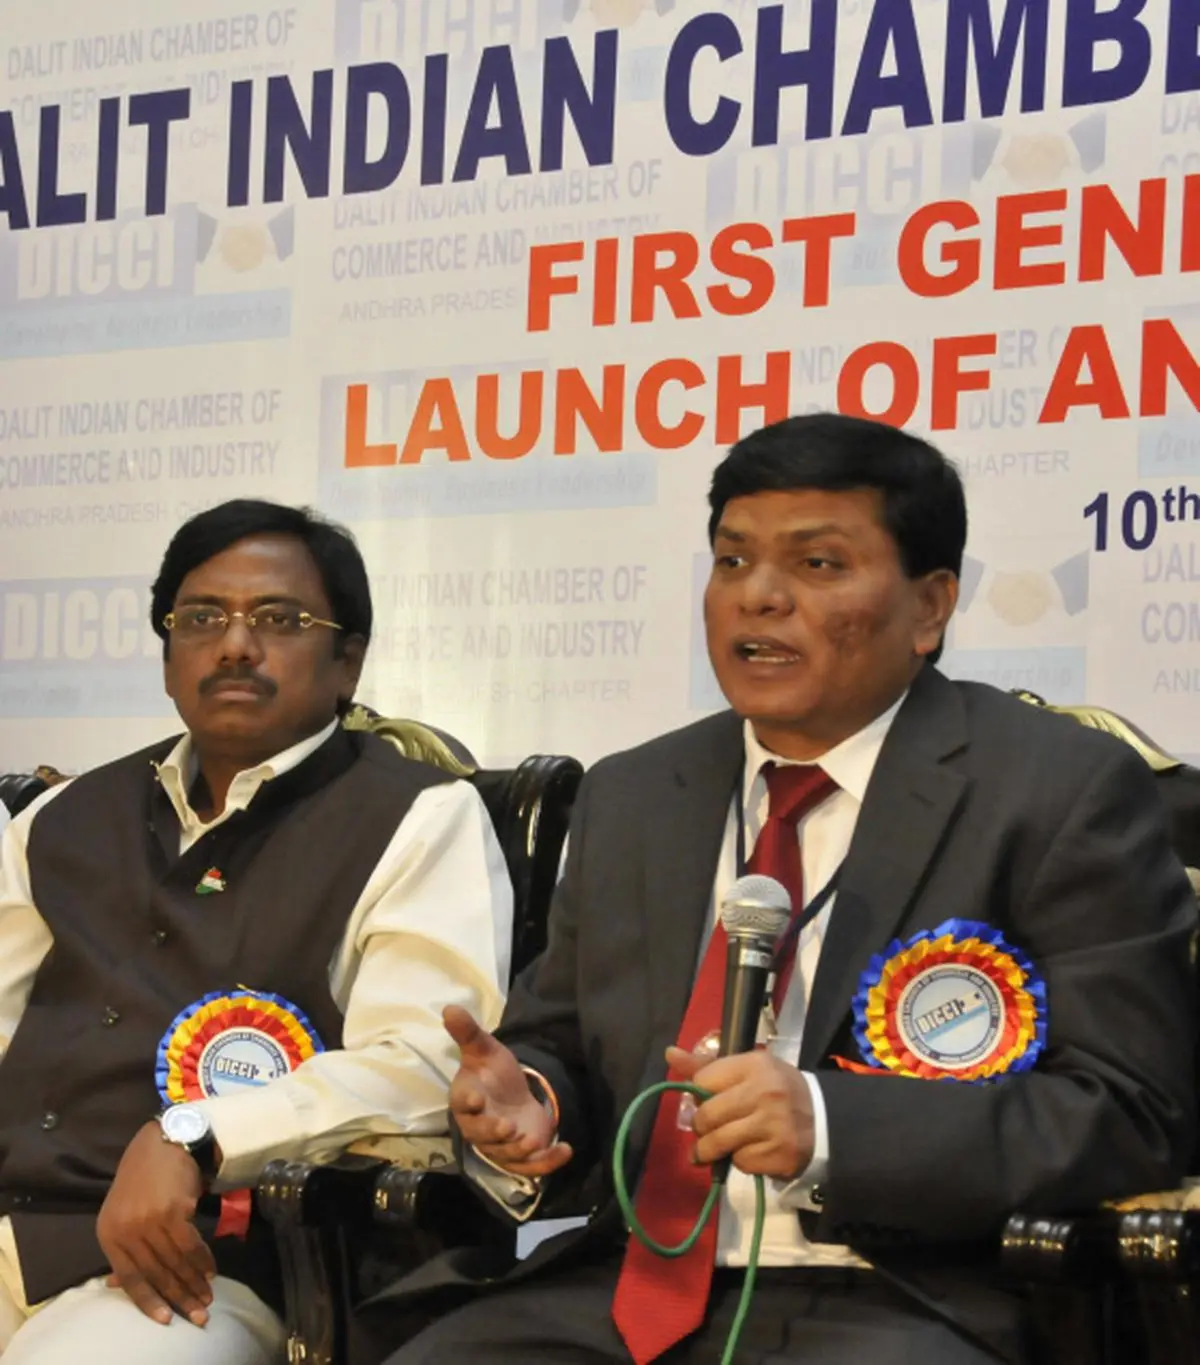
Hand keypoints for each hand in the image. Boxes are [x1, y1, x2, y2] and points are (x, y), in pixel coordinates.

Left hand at [97, 1121, 216, 1325]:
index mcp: (108, 1234)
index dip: (148, 1302)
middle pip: (155, 1273)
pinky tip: (211, 1270)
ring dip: (194, 1281)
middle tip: (198, 1313)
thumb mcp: (122, 1212)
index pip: (129, 1278)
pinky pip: (190, 1244)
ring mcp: (148, 1220)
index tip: (168, 1320)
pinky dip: (202, 1260)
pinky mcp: (172, 1210)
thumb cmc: (143, 1177)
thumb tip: (117, 1284)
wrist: (164, 1141)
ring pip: (174, 1261)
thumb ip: (124, 1246)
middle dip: (179, 1296)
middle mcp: (126, 1230)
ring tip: (208, 1295)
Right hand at [444, 1005, 572, 1177]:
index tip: (475, 1097)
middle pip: (481, 1136)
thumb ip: (468, 1032)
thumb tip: (449, 1007)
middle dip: (494, 1133)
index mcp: (467, 1100)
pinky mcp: (521, 1158)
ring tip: (534, 1140)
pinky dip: (548, 1163)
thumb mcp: (484, 1049)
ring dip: (520, 1151)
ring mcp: (500, 1146)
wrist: (512, 1097)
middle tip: (508, 1126)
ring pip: (506, 1155)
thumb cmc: (493, 1073)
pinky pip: (532, 1167)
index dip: (467, 1101)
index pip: (461, 1104)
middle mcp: (479, 1127)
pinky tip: (566, 1150)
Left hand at [667, 1046, 814, 1180]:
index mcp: (755, 1064)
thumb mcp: (748, 1069)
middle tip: (707, 1130)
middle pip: (707, 1116)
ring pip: (718, 1143)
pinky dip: (740, 1161)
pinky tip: (753, 1152)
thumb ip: (708, 1065)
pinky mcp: (779, 1154)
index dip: (699, 1094)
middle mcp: (765, 1093)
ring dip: (711, 1149)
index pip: (703, 1081)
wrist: (824, 1120)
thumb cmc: (777, 1090)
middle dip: (701, 1127)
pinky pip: (740, 1163)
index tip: (706, 1101)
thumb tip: (669, 1054)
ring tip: (715, 1149)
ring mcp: (773, 1125)